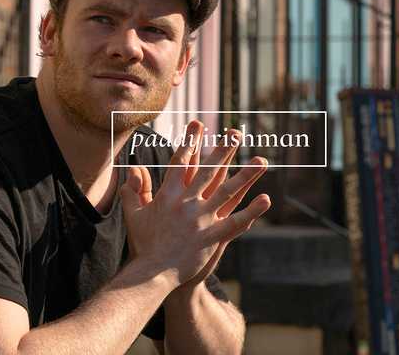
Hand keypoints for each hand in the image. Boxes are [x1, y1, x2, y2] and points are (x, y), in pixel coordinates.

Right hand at [120, 120, 270, 288]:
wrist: (152, 274)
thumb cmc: (143, 245)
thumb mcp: (134, 215)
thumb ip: (133, 191)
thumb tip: (133, 170)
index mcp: (168, 195)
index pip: (181, 162)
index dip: (191, 141)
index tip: (199, 124)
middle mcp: (186, 204)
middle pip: (208, 171)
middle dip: (223, 150)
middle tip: (236, 133)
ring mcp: (201, 220)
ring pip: (228, 192)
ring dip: (246, 176)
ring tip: (261, 161)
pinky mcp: (213, 238)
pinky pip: (236, 222)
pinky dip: (252, 211)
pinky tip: (266, 199)